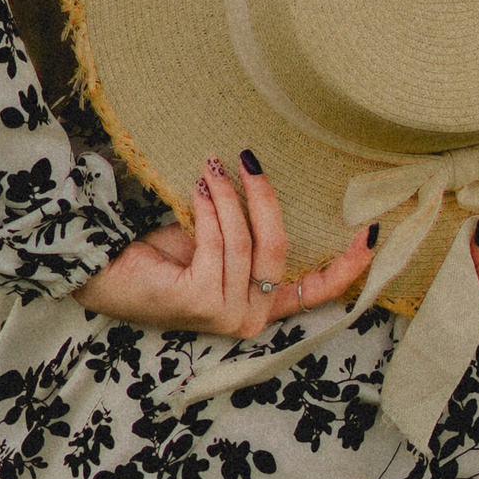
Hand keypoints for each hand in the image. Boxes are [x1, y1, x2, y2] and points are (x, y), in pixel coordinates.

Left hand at [77, 152, 372, 339]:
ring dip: (227, 196)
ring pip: (247, 241)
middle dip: (264, 198)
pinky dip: (211, 208)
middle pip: (279, 249)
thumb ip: (250, 231)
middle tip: (248, 159)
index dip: (349, 264)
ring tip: (210, 167)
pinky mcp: (202, 301)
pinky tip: (197, 189)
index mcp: (261, 305)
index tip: (371, 231)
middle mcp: (249, 319)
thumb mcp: (219, 240)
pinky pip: (221, 241)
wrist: (107, 272)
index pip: (319, 293)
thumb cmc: (162, 257)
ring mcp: (227, 315)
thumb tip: (270, 183)